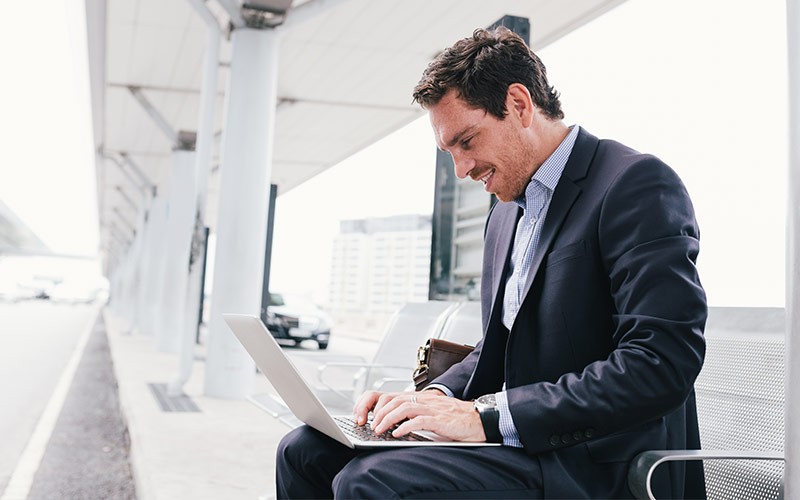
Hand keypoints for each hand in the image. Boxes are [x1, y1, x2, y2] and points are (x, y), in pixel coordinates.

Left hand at [353, 390, 486, 441]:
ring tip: (379, 429)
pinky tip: (397, 433)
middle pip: (394, 400)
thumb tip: (395, 423)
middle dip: (378, 413)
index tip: (368, 416)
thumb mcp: (432, 412)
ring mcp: (432, 408)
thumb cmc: (456, 418)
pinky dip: (405, 427)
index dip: (377, 404)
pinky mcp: (439, 419)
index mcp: (421, 397)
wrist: (479, 418)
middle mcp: (424, 399)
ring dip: (387, 419)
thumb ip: (415, 414)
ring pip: (403, 408)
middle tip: (370, 425)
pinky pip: (418, 420)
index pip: (392, 395)